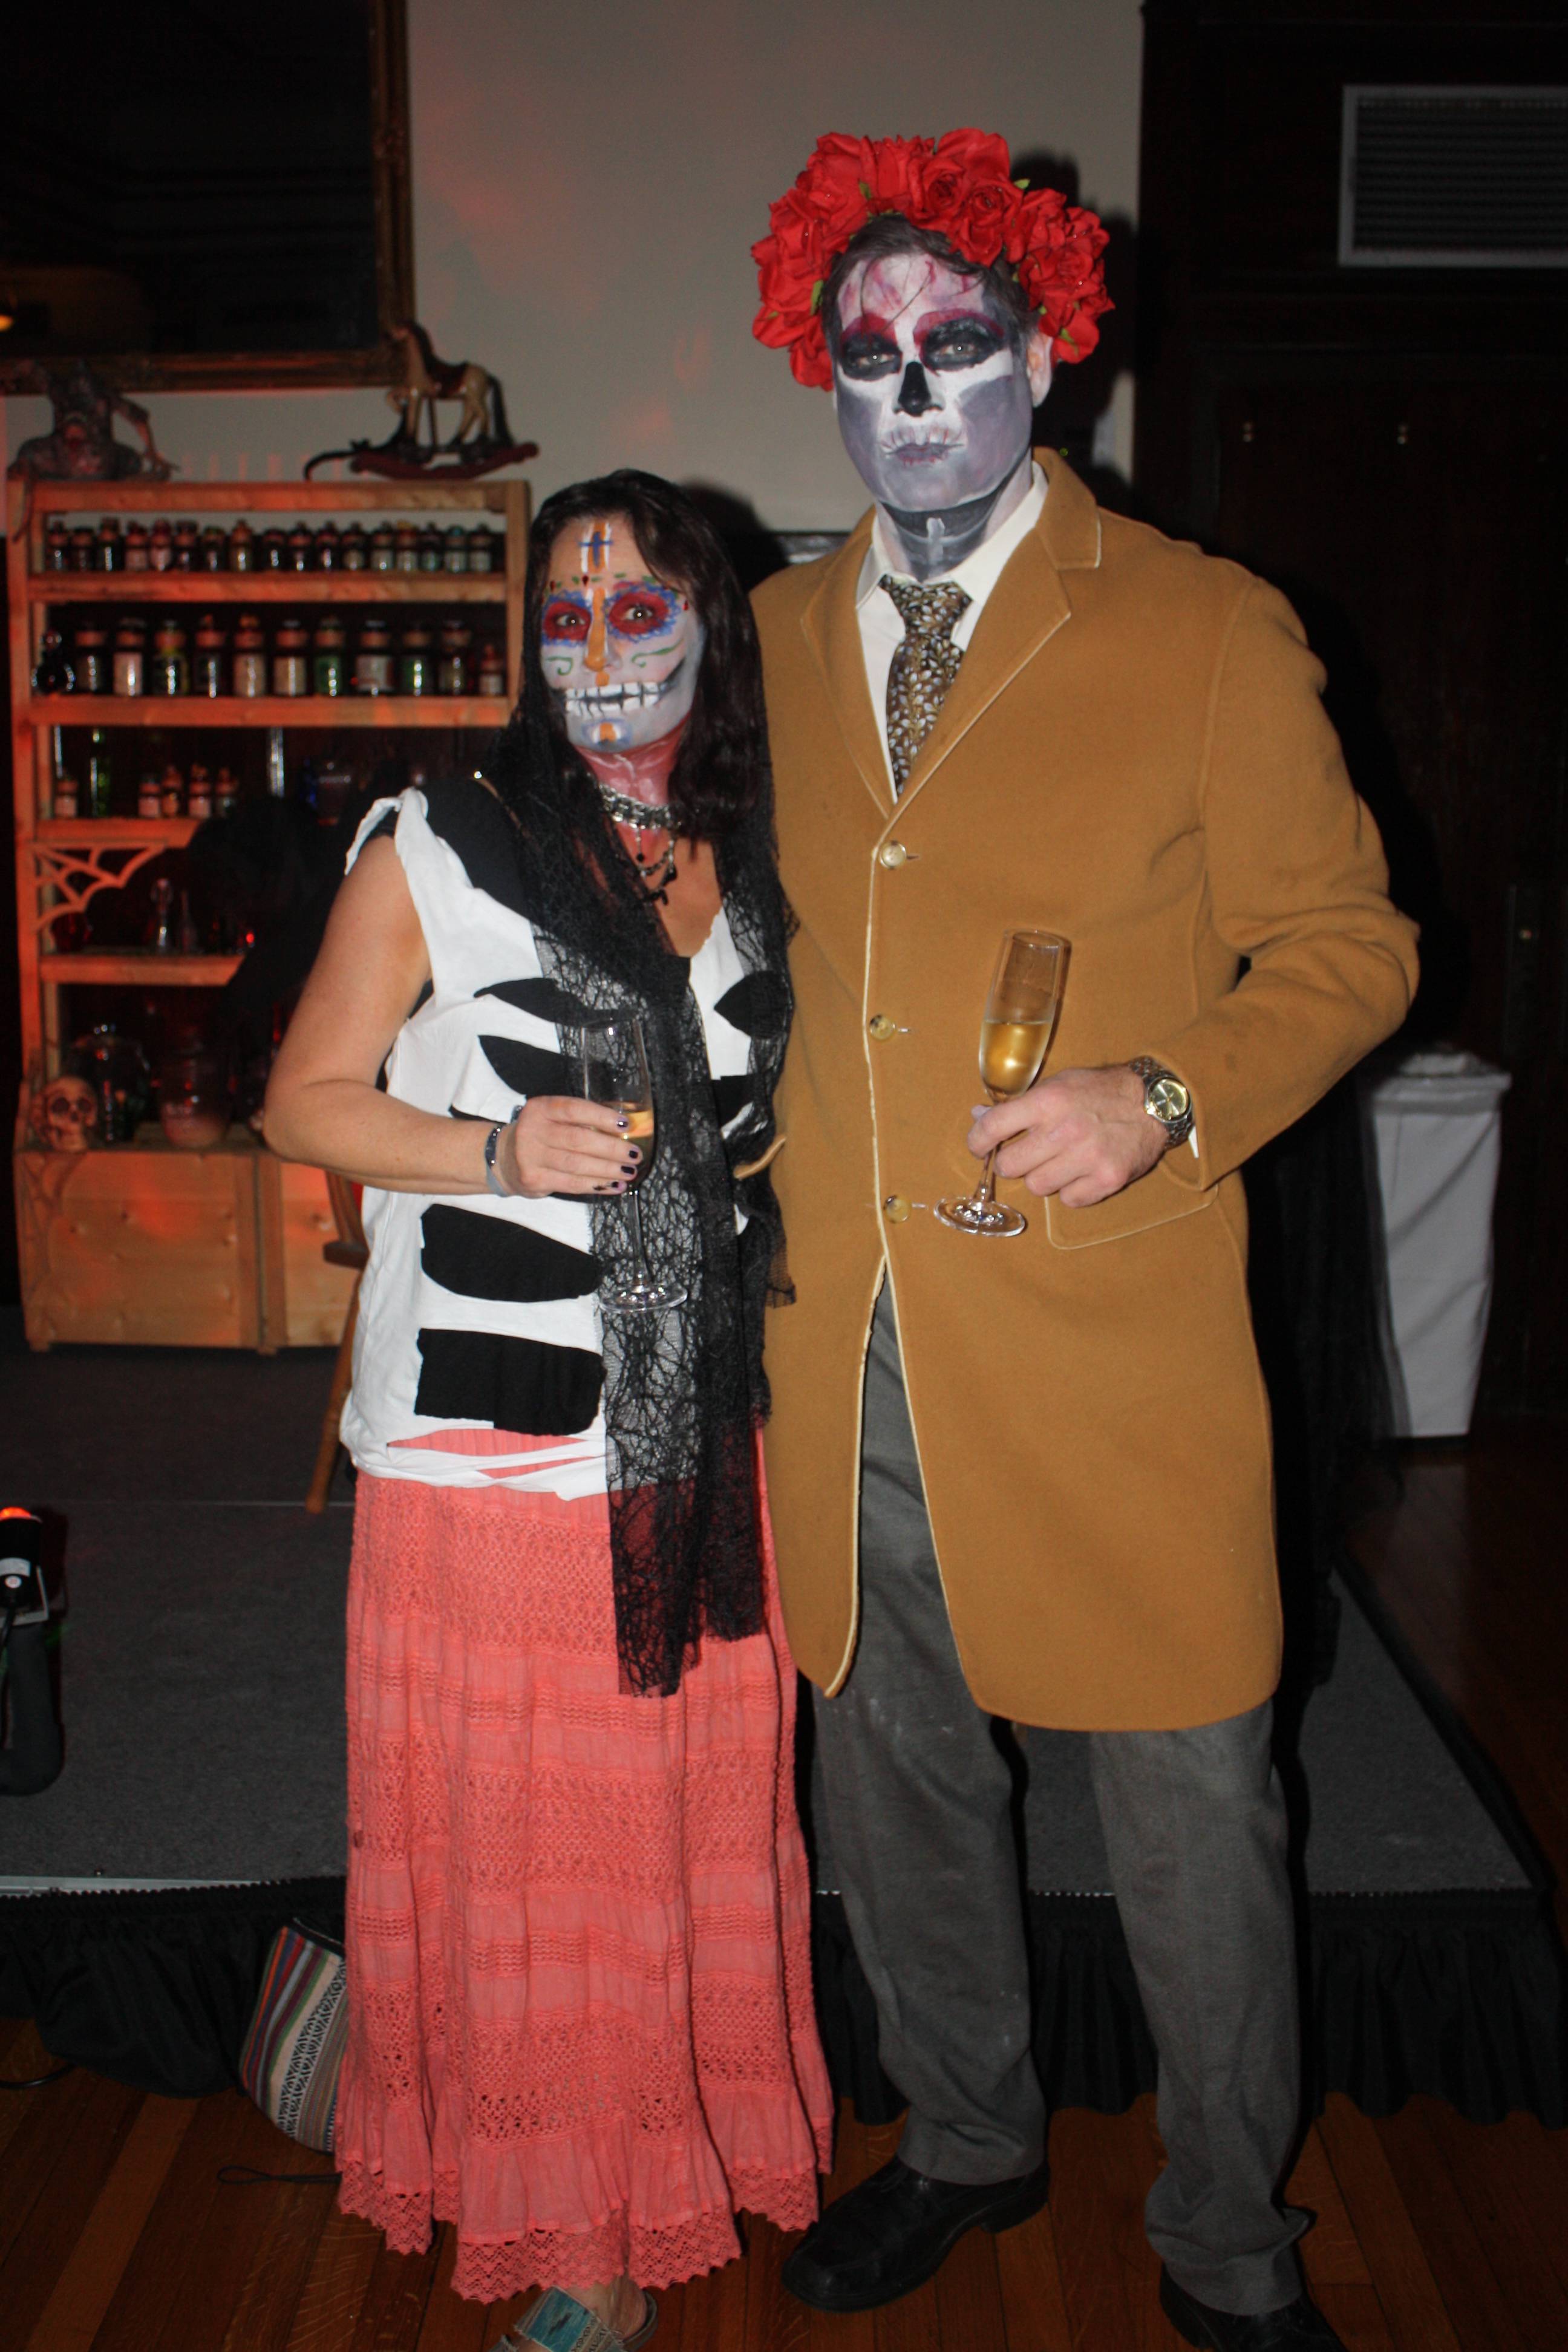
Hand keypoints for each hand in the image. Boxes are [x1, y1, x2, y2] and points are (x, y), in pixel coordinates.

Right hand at [497, 1097, 640, 1198]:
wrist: (503, 1159)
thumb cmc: (540, 1135)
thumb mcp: (552, 1118)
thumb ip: (580, 1120)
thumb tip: (624, 1130)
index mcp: (540, 1108)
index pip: (574, 1109)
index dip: (601, 1116)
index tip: (626, 1124)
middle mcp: (532, 1130)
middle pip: (578, 1140)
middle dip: (611, 1148)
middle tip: (634, 1154)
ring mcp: (530, 1156)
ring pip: (576, 1165)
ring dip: (608, 1169)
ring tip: (629, 1171)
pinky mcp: (533, 1179)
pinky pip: (571, 1184)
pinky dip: (596, 1185)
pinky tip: (614, 1186)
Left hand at [967, 1065, 1166, 1207]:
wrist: (1153, 1103)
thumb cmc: (1100, 1092)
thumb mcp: (1057, 1084)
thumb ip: (1020, 1103)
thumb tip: (978, 1115)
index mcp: (1048, 1101)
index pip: (992, 1127)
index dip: (977, 1140)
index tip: (980, 1146)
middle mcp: (1065, 1131)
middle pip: (1009, 1166)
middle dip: (1012, 1161)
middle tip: (1026, 1154)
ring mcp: (1087, 1158)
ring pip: (1036, 1186)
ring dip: (1042, 1177)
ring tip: (1059, 1160)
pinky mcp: (1107, 1180)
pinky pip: (1068, 1200)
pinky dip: (1070, 1190)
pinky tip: (1081, 1171)